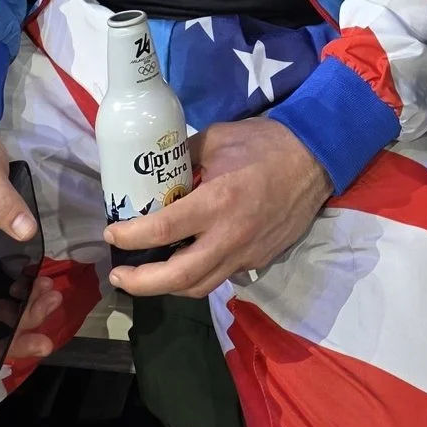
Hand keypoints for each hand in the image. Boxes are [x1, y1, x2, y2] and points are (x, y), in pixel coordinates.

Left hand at [105, 119, 329, 298]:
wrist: (316, 159)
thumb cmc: (266, 143)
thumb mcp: (217, 138)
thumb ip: (185, 157)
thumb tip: (156, 168)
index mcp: (217, 202)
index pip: (163, 230)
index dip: (131, 237)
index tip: (111, 235)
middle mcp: (230, 236)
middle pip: (177, 278)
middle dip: (141, 283)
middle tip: (119, 275)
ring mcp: (247, 254)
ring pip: (199, 287)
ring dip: (167, 288)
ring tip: (144, 277)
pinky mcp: (259, 260)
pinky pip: (221, 277)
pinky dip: (196, 277)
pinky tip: (184, 264)